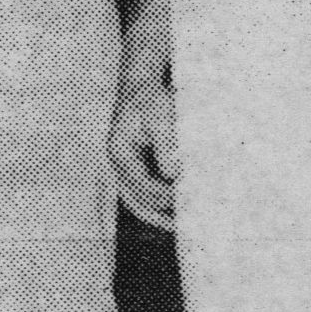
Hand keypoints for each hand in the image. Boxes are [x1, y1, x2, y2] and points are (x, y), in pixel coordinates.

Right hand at [107, 69, 178, 229]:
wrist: (141, 85)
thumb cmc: (152, 98)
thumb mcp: (160, 115)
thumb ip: (165, 146)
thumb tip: (173, 175)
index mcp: (120, 153)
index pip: (145, 188)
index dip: (169, 198)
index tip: (193, 203)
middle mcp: (117, 164)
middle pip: (136, 202)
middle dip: (161, 215)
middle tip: (188, 226)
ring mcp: (123, 167)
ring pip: (136, 202)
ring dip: (158, 214)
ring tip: (182, 225)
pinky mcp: (132, 167)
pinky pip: (141, 194)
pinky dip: (157, 205)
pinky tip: (175, 209)